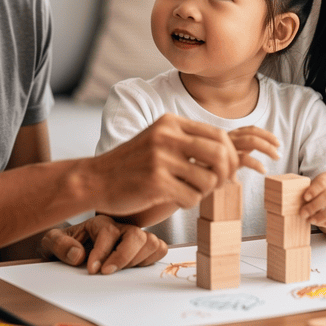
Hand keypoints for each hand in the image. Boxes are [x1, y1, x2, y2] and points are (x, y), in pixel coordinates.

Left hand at [40, 215, 167, 273]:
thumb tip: (78, 255)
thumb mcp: (50, 242)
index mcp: (98, 223)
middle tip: (106, 273)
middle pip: (135, 235)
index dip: (102, 252)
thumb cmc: (63, 245)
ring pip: (150, 242)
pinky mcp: (142, 249)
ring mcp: (132, 238)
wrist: (68, 250)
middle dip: (123, 256)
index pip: (108, 232)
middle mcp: (120, 227)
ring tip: (119, 272)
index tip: (92, 270)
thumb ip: (59, 245)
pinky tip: (132, 269)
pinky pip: (159, 249)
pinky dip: (151, 259)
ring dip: (137, 260)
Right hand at [86, 114, 240, 216]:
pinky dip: (188, 203)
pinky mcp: (156, 182)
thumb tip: (229, 158)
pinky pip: (192, 197)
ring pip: (209, 180)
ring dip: (204, 192)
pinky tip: (174, 199)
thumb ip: (188, 142)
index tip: (228, 170)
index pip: (219, 135)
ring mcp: (161, 159)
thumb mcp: (159, 140)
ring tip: (189, 191)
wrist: (95, 179)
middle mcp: (167, 136)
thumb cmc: (132, 164)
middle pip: (220, 155)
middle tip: (214, 185)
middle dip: (225, 174)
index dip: (230, 155)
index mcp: (171, 123)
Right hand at [227, 126, 280, 173]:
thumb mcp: (234, 151)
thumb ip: (247, 147)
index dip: (267, 135)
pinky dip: (256, 164)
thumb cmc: (222, 162)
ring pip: (251, 141)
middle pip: (253, 133)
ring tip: (276, 157)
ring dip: (267, 148)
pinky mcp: (226, 159)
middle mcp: (230, 136)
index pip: (252, 129)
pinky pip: (244, 159)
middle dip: (269, 140)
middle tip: (279, 150)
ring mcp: (228, 146)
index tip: (277, 143)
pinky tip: (263, 170)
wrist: (201, 172)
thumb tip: (268, 147)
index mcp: (233, 134)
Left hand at [300, 172, 325, 226]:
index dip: (313, 190)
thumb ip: (307, 193)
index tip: (305, 198)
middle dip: (314, 206)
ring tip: (311, 220)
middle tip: (303, 214)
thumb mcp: (314, 187)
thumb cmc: (321, 192)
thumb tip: (295, 202)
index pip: (323, 181)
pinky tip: (322, 223)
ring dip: (322, 216)